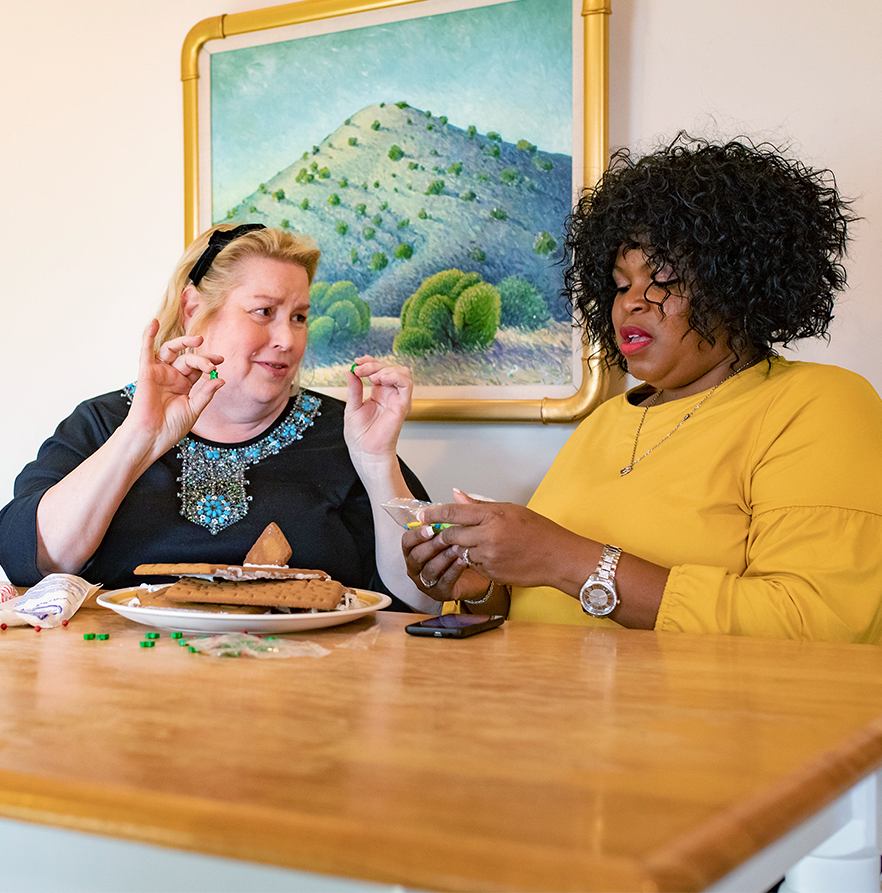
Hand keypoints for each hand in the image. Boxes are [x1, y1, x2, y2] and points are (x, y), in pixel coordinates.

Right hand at [124, 319, 224, 458]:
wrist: (152, 436)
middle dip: (202, 358)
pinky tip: (153, 323)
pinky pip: (146, 350)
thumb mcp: (194, 409)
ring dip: (183, 342)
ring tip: (197, 340)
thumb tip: (220, 379)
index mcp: (184, 385)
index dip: (209, 362)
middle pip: (188, 359)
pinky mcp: (146, 372)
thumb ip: (206, 393)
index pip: (198, 368)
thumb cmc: (171, 427)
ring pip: (171, 351)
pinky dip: (148, 336)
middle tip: (213, 362)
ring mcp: (159, 373)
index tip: (220, 361)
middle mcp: (171, 377)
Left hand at [344, 356, 412, 461]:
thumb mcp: (352, 406)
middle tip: (359, 370)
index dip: (370, 362)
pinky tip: (380, 379)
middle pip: (390, 368)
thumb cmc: (360, 435)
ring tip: (371, 377)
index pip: (379, 370)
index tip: (357, 362)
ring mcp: (397, 399)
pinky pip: (406, 384)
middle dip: (373, 364)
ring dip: (385, 369)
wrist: (365, 452)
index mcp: (378, 393)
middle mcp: (390, 394)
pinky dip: (395, 376)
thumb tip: (350, 371)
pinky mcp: (403, 405)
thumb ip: (354, 388)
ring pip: (402, 372)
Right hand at [402, 520, 492, 602]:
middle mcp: (416, 567)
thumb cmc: (458, 551)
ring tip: (457, 547)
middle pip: (416, 556)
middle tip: (445, 537)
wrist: (475, 574)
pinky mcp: (440, 593)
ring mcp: (426, 582)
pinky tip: (463, 560)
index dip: (417, 534)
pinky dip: (454, 570)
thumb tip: (457, 493)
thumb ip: (453, 514)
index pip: (407, 541)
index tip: (429, 527)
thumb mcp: (454, 531)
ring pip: (429, 569)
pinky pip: (445, 581)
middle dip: (431, 545)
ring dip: (443, 557)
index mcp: (413, 550)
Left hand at [419, 490, 580, 588]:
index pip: (453, 513)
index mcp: (492, 516)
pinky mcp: (491, 573)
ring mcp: (489, 557)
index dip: (433, 514)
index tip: (421, 516)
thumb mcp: (510, 510)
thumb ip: (479, 505)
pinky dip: (477, 561)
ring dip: (464, 549)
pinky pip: (474, 565)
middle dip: (446, 535)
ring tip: (484, 544)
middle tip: (447, 533)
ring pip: (462, 552)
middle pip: (451, 535)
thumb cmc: (538, 531)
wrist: (558, 558)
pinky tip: (496, 556)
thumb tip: (456, 495)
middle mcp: (488, 536)